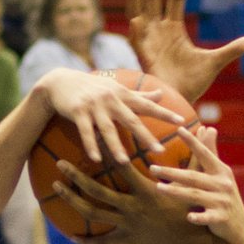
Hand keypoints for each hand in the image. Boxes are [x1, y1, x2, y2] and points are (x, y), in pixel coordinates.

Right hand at [35, 66, 189, 163]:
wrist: (61, 81)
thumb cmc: (93, 89)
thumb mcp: (117, 88)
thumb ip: (139, 94)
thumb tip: (161, 93)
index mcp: (123, 95)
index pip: (148, 105)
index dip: (165, 113)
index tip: (182, 122)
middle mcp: (111, 99)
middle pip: (131, 120)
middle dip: (146, 136)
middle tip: (159, 151)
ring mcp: (94, 105)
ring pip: (108, 129)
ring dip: (115, 146)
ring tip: (124, 162)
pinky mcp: (78, 111)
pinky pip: (85, 132)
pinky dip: (90, 145)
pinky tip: (96, 159)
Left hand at [53, 144, 217, 243]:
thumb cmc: (197, 210)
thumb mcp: (201, 180)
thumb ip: (200, 153)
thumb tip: (207, 128)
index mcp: (147, 190)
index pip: (122, 166)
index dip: (107, 149)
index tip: (91, 134)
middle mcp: (133, 208)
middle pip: (97, 192)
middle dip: (76, 177)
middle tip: (59, 164)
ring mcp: (128, 225)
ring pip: (93, 214)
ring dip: (72, 200)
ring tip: (56, 186)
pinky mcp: (128, 239)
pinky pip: (102, 241)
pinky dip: (86, 240)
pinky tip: (71, 235)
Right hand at [127, 0, 243, 104]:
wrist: (181, 101)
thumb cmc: (194, 84)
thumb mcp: (218, 60)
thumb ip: (237, 47)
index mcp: (173, 28)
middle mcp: (158, 30)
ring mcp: (148, 40)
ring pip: (139, 9)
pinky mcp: (142, 53)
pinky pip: (134, 32)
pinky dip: (134, 20)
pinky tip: (136, 8)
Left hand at [148, 124, 243, 243]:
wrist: (237, 228)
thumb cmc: (223, 197)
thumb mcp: (220, 175)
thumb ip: (212, 153)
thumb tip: (209, 128)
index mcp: (220, 171)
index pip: (204, 154)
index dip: (193, 142)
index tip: (179, 129)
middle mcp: (222, 184)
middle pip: (193, 177)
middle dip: (172, 172)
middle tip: (152, 168)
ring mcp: (223, 202)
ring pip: (196, 195)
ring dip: (177, 192)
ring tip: (159, 189)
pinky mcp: (222, 219)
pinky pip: (208, 218)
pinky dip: (200, 217)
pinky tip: (189, 217)